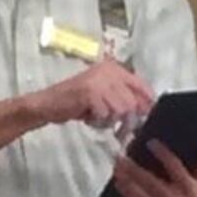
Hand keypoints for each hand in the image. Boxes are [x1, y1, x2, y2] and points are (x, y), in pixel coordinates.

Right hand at [28, 59, 155, 131]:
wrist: (48, 103)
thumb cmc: (76, 101)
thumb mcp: (104, 95)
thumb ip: (123, 97)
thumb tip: (146, 109)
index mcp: (113, 68)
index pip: (140, 84)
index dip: (147, 101)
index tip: (147, 114)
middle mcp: (108, 70)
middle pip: (132, 102)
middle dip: (126, 119)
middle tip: (118, 128)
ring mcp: (99, 81)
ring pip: (121, 110)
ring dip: (110, 120)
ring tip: (97, 118)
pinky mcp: (90, 92)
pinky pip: (105, 115)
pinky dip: (98, 122)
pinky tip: (88, 117)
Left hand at [107, 135, 196, 196]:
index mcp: (191, 189)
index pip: (175, 167)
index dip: (162, 154)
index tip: (151, 142)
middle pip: (149, 181)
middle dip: (133, 167)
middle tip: (121, 154)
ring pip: (138, 194)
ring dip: (125, 180)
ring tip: (116, 166)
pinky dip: (127, 194)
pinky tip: (120, 184)